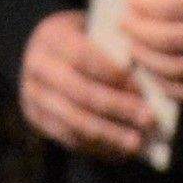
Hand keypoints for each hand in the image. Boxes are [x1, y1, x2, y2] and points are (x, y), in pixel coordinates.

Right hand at [16, 9, 164, 163]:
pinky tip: (120, 152)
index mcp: (52, 37)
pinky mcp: (36, 120)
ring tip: (137, 143)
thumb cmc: (81, 39)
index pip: (84, 57)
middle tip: (148, 119)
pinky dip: (97, 148)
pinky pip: (68, 139)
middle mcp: (37, 67)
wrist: (42, 53)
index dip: (113, 75)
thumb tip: (150, 81)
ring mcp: (32, 96)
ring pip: (74, 122)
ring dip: (109, 135)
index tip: (142, 89)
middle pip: (80, 92)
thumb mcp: (91, 30)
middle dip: (118, 108)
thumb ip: (112, 48)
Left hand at [119, 0, 182, 105]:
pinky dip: (168, 85)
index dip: (146, 7)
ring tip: (136, 50)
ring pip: (175, 70)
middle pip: (168, 40)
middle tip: (126, 26)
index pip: (173, 7)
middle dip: (140, 34)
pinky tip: (157, 76)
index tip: (131, 3)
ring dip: (149, 61)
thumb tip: (166, 1)